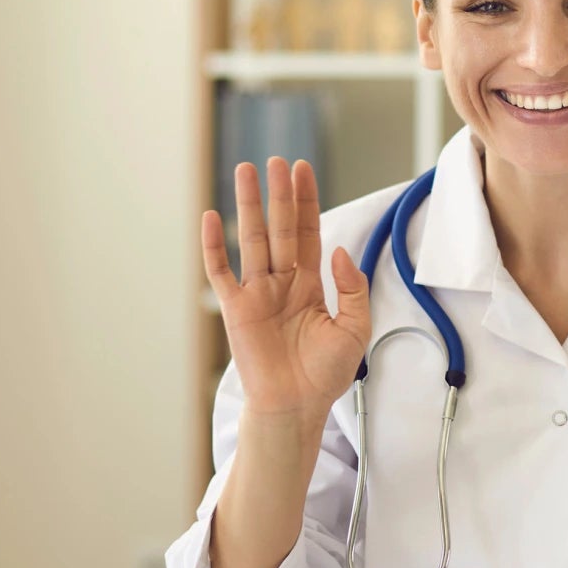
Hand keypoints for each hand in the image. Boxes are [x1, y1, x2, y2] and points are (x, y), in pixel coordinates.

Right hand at [201, 157, 371, 417]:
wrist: (296, 407)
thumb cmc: (325, 374)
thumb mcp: (355, 329)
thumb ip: (354, 288)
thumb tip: (341, 250)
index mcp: (311, 285)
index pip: (308, 233)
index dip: (306, 201)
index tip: (303, 169)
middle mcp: (282, 283)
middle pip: (280, 228)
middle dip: (280, 194)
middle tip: (278, 160)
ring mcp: (257, 293)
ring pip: (252, 240)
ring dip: (250, 205)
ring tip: (248, 170)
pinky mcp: (236, 309)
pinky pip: (221, 272)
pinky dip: (214, 246)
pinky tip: (211, 217)